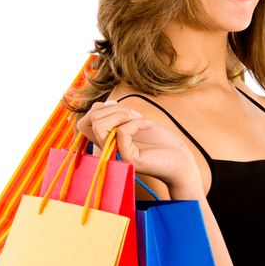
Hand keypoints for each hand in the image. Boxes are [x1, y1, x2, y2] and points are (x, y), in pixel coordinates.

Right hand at [77, 101, 203, 195]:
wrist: (180, 160)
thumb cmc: (160, 142)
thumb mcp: (134, 123)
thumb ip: (115, 116)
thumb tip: (100, 105)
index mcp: (107, 141)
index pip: (84, 123)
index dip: (99, 109)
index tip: (121, 109)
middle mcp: (108, 150)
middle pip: (90, 120)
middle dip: (114, 109)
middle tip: (135, 114)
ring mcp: (117, 156)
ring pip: (100, 126)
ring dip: (122, 114)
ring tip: (140, 117)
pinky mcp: (129, 159)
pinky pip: (121, 132)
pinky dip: (136, 123)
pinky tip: (150, 125)